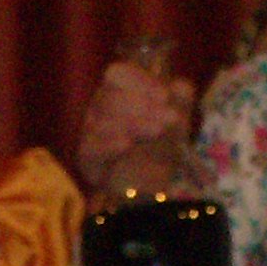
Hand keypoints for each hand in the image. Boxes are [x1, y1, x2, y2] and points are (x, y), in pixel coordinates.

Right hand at [75, 60, 195, 194]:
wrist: (149, 191)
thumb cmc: (158, 150)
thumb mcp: (175, 124)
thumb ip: (181, 102)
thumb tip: (181, 86)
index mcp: (118, 92)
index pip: (117, 74)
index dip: (140, 82)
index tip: (164, 96)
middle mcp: (99, 108)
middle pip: (109, 95)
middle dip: (142, 105)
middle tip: (168, 119)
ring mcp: (89, 132)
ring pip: (100, 119)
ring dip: (134, 123)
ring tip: (159, 131)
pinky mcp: (85, 157)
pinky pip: (91, 147)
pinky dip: (109, 144)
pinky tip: (127, 145)